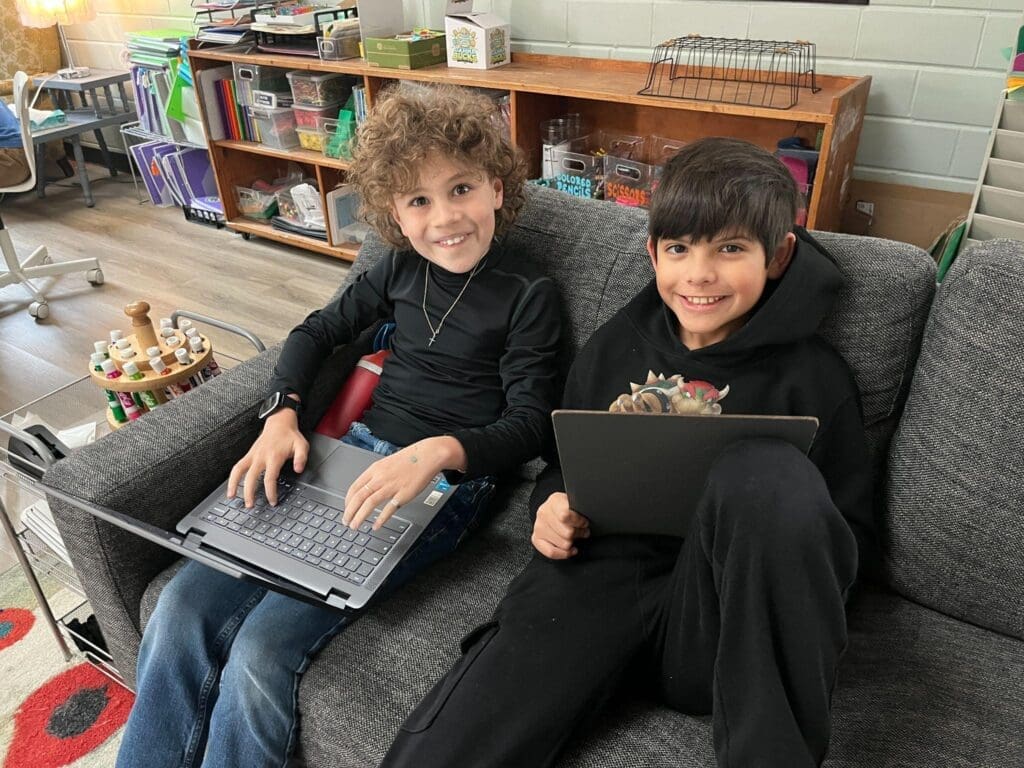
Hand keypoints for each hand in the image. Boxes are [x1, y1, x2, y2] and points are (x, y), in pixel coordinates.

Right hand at [227, 407, 307, 507]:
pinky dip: (232, 477)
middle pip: (251, 478)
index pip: (269, 478)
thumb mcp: (301, 445)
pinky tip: (231, 486)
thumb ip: (301, 458)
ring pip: (239, 471)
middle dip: (249, 493)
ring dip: (233, 484)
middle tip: (250, 506)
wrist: (280, 422)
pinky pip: (237, 466)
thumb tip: (298, 469)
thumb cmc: (290, 436)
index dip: (270, 492)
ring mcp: (253, 455)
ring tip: (231, 497)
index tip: (272, 502)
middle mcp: (261, 456)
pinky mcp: (248, 454)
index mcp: (274, 457)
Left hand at [343, 436, 465, 530]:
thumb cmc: (409, 460)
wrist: (427, 456)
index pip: (354, 488)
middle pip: (358, 497)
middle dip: (349, 512)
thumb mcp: (387, 464)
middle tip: (346, 522)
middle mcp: (380, 478)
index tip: (346, 510)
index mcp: (374, 470)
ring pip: (369, 503)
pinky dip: (380, 519)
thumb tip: (366, 489)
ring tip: (355, 526)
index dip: (347, 501)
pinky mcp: (403, 494)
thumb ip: (376, 476)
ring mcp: (391, 486)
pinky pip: (388, 509)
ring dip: (359, 517)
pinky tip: (375, 526)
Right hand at [532, 492, 589, 559]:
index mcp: (554, 500)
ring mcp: (538, 526)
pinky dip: (564, 553)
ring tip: (575, 537)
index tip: (584, 523)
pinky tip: (570, 550)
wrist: (556, 511)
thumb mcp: (576, 503)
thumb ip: (579, 509)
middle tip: (582, 531)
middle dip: (578, 533)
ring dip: (572, 543)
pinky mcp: (536, 539)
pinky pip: (551, 552)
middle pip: (567, 533)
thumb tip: (584, 521)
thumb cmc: (569, 509)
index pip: (565, 516)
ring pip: (562, 544)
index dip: (579, 522)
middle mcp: (543, 512)